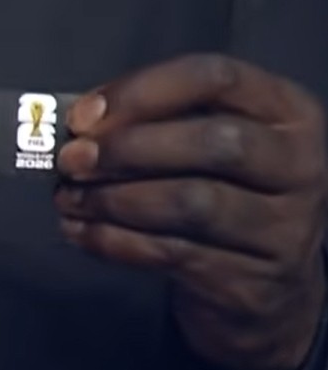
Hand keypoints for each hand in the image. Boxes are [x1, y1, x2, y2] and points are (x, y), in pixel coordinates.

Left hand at [56, 54, 327, 369]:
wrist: (269, 291)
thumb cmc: (228, 198)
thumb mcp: (214, 148)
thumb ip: (161, 124)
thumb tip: (82, 123)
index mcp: (289, 114)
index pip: (216, 78)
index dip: (142, 92)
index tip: (84, 115)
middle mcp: (299, 166)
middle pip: (212, 142)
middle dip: (128, 148)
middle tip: (71, 160)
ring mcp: (282, 228)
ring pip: (189, 203)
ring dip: (113, 199)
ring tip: (69, 198)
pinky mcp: (249, 280)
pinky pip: (170, 253)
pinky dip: (113, 241)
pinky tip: (81, 232)